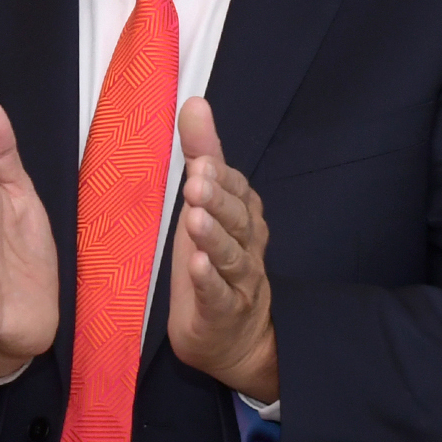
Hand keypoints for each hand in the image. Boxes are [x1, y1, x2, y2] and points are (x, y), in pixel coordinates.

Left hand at [166, 98, 277, 401]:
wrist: (235, 339)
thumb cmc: (214, 262)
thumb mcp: (205, 204)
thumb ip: (202, 154)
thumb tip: (195, 103)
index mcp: (243, 217)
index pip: (236, 190)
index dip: (221, 176)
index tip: (201, 158)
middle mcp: (247, 246)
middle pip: (237, 220)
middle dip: (218, 199)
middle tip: (196, 180)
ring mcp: (239, 282)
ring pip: (231, 256)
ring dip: (213, 236)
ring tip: (194, 218)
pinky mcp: (223, 312)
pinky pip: (218, 295)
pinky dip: (209, 281)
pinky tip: (197, 266)